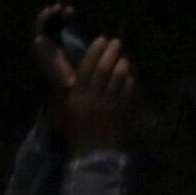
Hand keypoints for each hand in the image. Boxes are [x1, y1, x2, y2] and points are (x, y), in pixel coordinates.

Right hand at [39, 19, 137, 152]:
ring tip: (123, 58)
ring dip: (122, 64)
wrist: (92, 154)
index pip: (86, 68)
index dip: (94, 51)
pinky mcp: (122, 111)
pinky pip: (128, 90)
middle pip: (104, 68)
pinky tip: (128, 76)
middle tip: (116, 42)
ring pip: (118, 77)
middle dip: (111, 52)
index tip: (101, 39)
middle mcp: (93, 97)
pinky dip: (129, 80)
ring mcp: (110, 104)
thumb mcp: (66, 110)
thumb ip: (71, 91)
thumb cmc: (76, 131)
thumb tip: (75, 71)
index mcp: (77, 96)